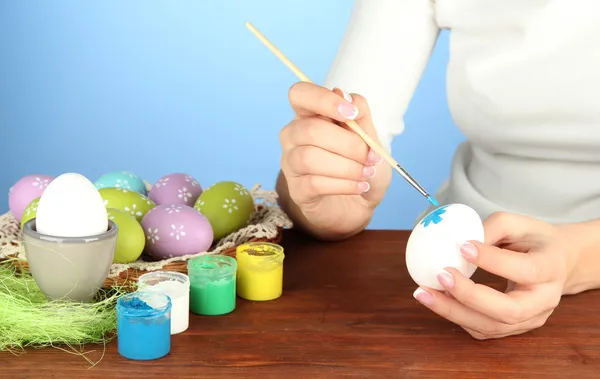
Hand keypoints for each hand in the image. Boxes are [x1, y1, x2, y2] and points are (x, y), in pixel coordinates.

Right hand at [278, 82, 391, 238]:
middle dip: (348, 144)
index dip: (323, 100)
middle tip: (371, 156)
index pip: (300, 94)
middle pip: (310, 129)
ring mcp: (291, 163)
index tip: (351, 114)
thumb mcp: (371, 138)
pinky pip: (314, 183)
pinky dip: (344, 185)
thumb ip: (360, 115)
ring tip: (367, 173)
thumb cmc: (361, 165)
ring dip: (347, 167)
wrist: (360, 204)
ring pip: (309, 157)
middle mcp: (294, 136)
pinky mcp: (297, 190)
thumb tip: (343, 95)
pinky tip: (360, 186)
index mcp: (310, 115)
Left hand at [413, 212, 571, 339]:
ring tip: (423, 292)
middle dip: (470, 296)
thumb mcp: (516, 223)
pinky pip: (481, 329)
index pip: (525, 270)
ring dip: (452, 311)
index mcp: (551, 268)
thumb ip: (490, 229)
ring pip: (491, 327)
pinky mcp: (512, 329)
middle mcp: (544, 300)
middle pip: (509, 310)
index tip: (462, 246)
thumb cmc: (532, 239)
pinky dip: (455, 315)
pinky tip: (435, 299)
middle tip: (441, 276)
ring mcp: (530, 320)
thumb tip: (458, 244)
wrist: (556, 264)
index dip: (493, 261)